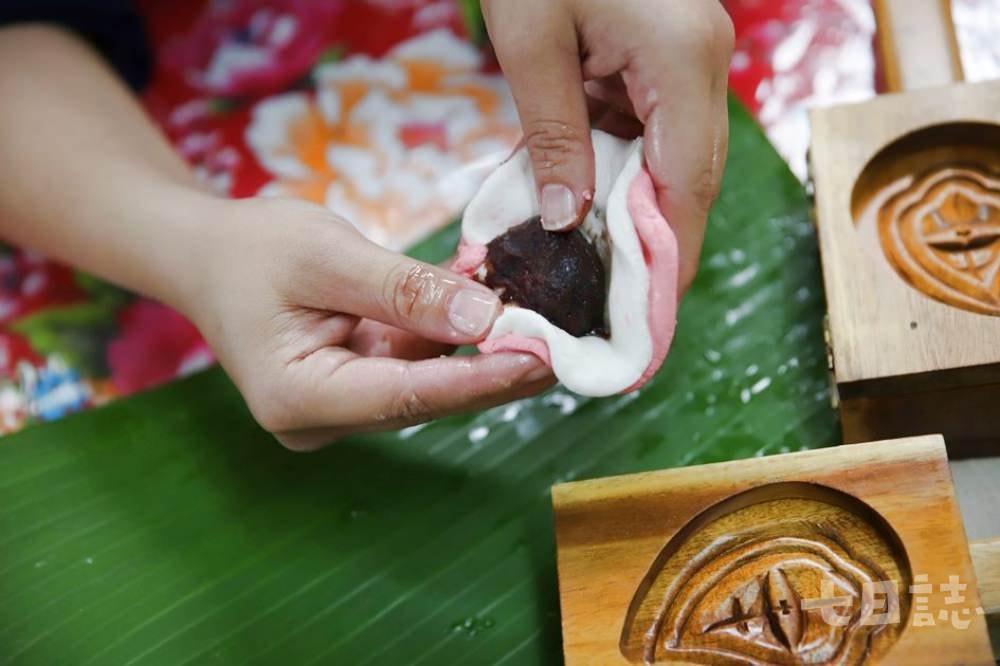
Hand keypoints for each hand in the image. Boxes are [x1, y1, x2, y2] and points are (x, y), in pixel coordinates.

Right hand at [186, 197, 553, 449]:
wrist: (207, 256)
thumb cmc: (250, 249)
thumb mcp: (325, 255)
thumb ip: (403, 290)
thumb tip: (485, 319)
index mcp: (299, 398)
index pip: (407, 395)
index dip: (480, 380)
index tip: (544, 360)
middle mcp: (323, 419)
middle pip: (426, 396)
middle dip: (495, 367)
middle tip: (569, 342)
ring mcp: (342, 408)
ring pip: (429, 381)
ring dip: (483, 349)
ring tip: (545, 315)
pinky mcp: (358, 386)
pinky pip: (417, 363)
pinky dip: (455, 335)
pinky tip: (501, 307)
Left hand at [481, 0, 733, 291]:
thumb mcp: (532, 44)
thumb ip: (553, 135)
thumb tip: (567, 219)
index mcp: (683, 59)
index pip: (687, 183)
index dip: (669, 254)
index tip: (646, 313)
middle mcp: (702, 62)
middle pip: (690, 176)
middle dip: (655, 242)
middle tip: (616, 302)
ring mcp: (688, 57)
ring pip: (670, 157)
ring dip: (632, 207)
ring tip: (595, 264)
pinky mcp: (663, 55)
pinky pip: (647, 127)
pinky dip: (617, 167)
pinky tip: (582, 202)